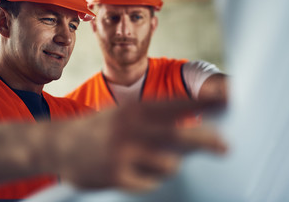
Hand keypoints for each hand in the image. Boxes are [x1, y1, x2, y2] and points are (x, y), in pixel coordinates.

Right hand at [57, 99, 226, 191]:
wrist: (59, 144)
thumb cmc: (100, 129)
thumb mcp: (124, 116)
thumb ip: (154, 122)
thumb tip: (192, 134)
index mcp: (134, 109)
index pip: (177, 105)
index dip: (204, 104)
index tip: (229, 103)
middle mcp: (130, 128)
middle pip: (180, 135)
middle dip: (207, 140)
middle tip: (226, 147)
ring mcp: (122, 153)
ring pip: (169, 165)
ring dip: (170, 166)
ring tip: (155, 162)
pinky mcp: (115, 176)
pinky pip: (149, 184)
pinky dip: (149, 180)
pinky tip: (135, 174)